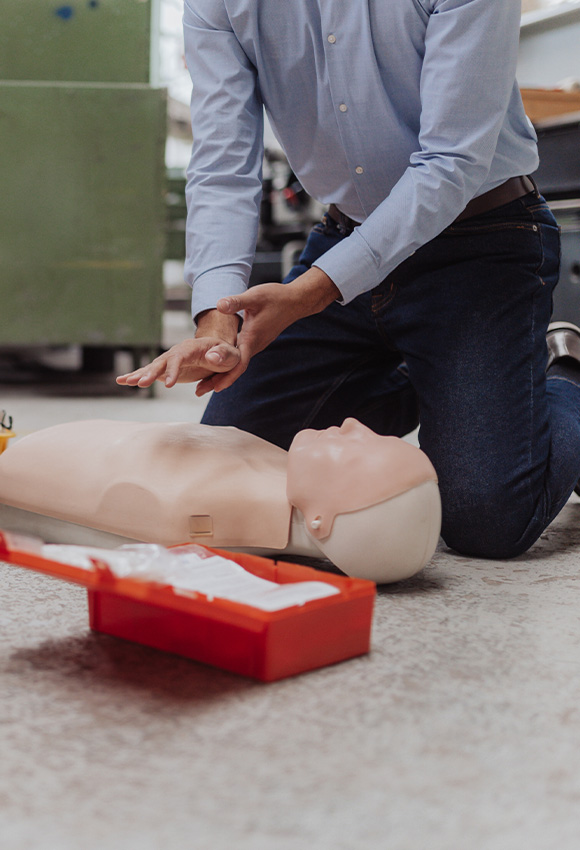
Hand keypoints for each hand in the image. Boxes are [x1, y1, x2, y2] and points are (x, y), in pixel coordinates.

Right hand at [116, 311, 240, 388]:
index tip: (169, 384)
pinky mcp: (168, 370)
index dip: (174, 369)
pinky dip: (138, 376)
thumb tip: (212, 356)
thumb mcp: (232, 355)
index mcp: (193, 347)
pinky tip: (123, 381)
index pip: (180, 357)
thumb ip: (223, 355)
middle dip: (151, 373)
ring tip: (124, 382)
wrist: (221, 354)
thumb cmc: (228, 355)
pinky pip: (151, 373)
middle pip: (162, 361)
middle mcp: (178, 352)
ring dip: (140, 375)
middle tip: (140, 384)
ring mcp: (171, 361)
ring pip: (153, 367)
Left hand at [195, 267, 339, 395]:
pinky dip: (228, 363)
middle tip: (199, 391)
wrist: (294, 301)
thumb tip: (219, 305)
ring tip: (204, 383)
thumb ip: (236, 302)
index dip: (227, 377)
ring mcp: (256, 344)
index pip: (239, 363)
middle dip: (218, 380)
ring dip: (222, 373)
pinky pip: (240, 356)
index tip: (214, 388)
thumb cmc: (276, 297)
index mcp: (252, 338)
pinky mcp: (255, 340)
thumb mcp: (254, 296)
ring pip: (237, 363)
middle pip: (235, 368)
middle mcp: (254, 345)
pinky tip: (217, 362)